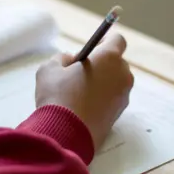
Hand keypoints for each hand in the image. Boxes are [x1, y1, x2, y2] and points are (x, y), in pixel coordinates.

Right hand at [35, 33, 133, 149]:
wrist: (66, 134)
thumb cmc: (58, 96)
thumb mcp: (49, 69)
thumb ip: (61, 58)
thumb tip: (70, 60)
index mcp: (109, 58)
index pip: (117, 40)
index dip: (104, 41)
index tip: (91, 49)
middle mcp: (122, 75)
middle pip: (116, 62)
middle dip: (101, 63)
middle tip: (80, 71)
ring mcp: (123, 96)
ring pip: (114, 81)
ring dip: (101, 82)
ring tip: (78, 92)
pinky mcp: (120, 114)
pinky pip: (112, 98)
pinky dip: (102, 98)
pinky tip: (82, 106)